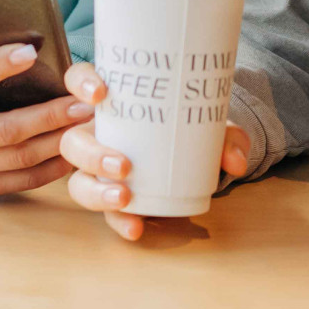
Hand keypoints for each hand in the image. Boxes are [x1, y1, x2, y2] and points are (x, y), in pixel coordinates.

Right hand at [0, 21, 89, 196]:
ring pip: (22, 157)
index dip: (0, 65)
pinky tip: (72, 150)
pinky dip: (51, 168)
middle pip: (10, 128)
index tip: (30, 51)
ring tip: (88, 124)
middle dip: (51, 115)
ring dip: (60, 141)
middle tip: (84, 102)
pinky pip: (23, 180)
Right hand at [57, 61, 250, 239]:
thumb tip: (235, 161)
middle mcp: (98, 133)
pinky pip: (105, 212)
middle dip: (91, 154)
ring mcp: (98, 169)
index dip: (80, 83)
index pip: (80, 80)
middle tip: (124, 166)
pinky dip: (119, 221)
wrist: (197, 159)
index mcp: (114, 101)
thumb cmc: (193, 128)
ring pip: (78, 181)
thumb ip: (227, 138)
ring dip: (96, 192)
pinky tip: (136, 228)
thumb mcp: (212, 125)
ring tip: (125, 199)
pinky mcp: (111, 197)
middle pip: (72, 141)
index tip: (101, 94)